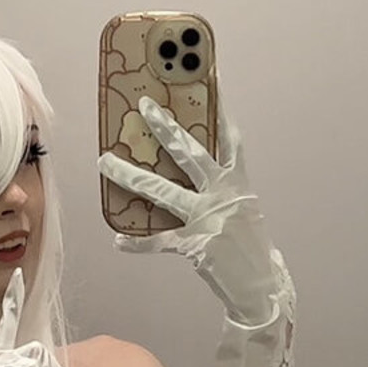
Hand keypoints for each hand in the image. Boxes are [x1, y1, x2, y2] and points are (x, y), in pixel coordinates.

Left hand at [97, 92, 282, 324]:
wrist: (262, 287)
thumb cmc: (250, 250)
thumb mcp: (243, 211)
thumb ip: (222, 191)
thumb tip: (195, 178)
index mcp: (238, 184)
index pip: (229, 139)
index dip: (220, 109)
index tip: (210, 79)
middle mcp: (223, 195)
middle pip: (189, 153)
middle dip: (165, 127)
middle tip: (144, 106)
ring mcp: (208, 218)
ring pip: (163, 190)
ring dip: (130, 175)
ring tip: (105, 162)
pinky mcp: (196, 245)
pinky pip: (159, 240)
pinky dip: (138, 243)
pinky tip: (119, 240)